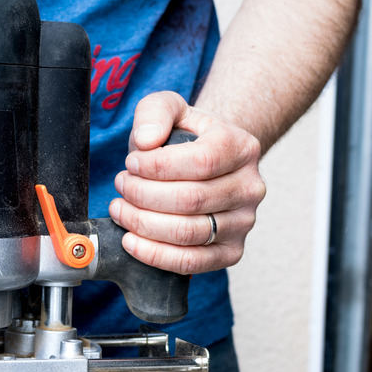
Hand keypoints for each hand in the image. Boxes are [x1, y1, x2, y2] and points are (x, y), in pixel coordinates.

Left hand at [108, 91, 265, 274]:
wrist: (206, 164)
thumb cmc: (184, 138)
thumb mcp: (170, 109)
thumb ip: (155, 111)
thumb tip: (146, 141)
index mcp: (241, 147)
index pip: (200, 162)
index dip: (156, 167)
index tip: (130, 163)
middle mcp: (250, 187)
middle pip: (190, 200)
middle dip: (143, 195)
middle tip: (121, 185)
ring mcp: (244, 223)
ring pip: (187, 233)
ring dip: (142, 223)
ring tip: (121, 208)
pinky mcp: (231, 252)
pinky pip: (191, 262)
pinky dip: (154, 255)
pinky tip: (130, 240)